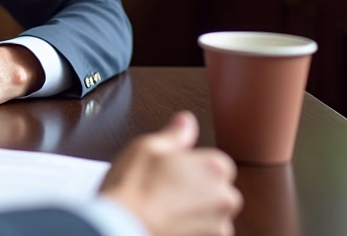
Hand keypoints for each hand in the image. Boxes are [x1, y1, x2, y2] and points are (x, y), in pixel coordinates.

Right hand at [101, 111, 241, 235]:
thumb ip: (175, 134)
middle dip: (198, 189)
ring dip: (196, 211)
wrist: (121, 226)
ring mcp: (219, 225)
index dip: (192, 166)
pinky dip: (192, 228)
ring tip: (165, 208)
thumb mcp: (147, 147)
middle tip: (165, 189)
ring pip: (212, 213)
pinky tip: (169, 222)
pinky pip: (205, 232)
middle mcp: (225, 197)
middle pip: (218, 189)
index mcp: (214, 167)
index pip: (216, 162)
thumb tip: (186, 122)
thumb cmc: (131, 188)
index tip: (172, 171)